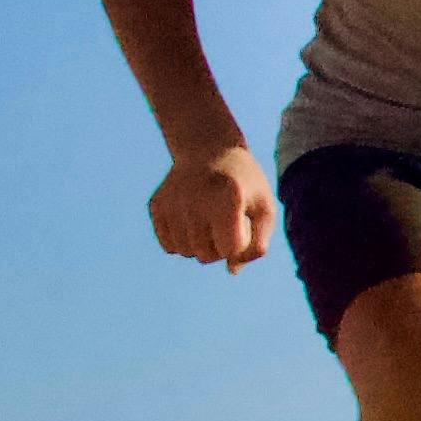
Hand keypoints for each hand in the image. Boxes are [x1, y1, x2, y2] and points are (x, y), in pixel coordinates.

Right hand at [149, 140, 273, 270]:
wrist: (210, 150)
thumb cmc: (245, 184)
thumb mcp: (264, 208)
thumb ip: (257, 245)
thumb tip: (231, 270)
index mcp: (227, 199)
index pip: (230, 249)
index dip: (240, 245)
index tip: (243, 226)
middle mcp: (194, 200)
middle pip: (206, 255)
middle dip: (221, 248)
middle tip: (226, 224)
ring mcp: (172, 203)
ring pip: (186, 252)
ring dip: (201, 246)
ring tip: (209, 221)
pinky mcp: (156, 206)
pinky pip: (169, 246)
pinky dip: (182, 242)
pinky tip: (192, 222)